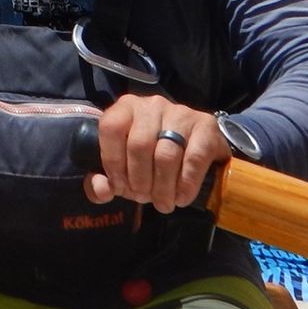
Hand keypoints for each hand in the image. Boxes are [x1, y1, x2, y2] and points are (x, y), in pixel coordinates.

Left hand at [84, 94, 225, 211]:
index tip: (120, 186)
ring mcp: (180, 112)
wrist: (197, 148)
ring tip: (163, 203)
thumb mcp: (123, 168)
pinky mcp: (205, 125)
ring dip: (163, 188)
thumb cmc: (151, 159)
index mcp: (126, 108)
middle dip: (140, 180)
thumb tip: (102, 189)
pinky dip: (185, 185)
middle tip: (144, 198)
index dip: (113, 162)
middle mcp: (152, 105)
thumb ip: (103, 182)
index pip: (111, 128)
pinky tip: (181, 197)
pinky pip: (193, 159)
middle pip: (139, 145)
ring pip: (166, 155)